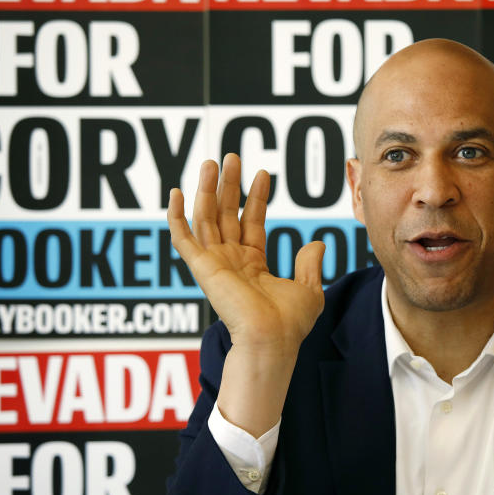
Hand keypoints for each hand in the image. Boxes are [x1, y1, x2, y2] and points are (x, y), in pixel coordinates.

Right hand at [168, 153, 325, 434]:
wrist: (273, 338)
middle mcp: (230, 262)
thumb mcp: (309, 289)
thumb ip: (309, 264)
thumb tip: (316, 243)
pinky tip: (177, 193)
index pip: (251, 221)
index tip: (263, 173)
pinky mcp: (202, 268)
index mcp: (252, 266)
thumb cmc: (290, 324)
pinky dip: (177, 216)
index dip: (256, 197)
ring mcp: (214, 264)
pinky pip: (183, 238)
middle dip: (228, 185)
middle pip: (225, 214)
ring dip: (206, 189)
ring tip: (212, 162)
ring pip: (205, 218)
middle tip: (230, 157)